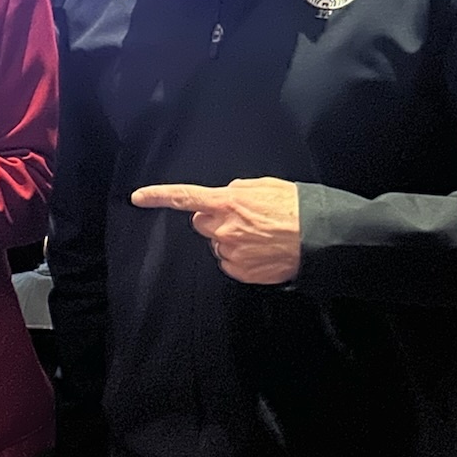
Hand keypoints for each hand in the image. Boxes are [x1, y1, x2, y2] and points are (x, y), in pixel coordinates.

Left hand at [131, 176, 301, 284]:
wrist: (318, 238)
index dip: (158, 196)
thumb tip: (226, 197)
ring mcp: (231, 253)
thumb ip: (237, 190)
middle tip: (241, 218)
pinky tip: (261, 251)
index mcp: (227, 202)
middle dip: (214, 220)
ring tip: (259, 236)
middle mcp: (223, 229)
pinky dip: (240, 257)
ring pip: (216, 244)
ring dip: (229, 239)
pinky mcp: (241, 271)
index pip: (185, 197)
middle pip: (201, 224)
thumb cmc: (296, 207)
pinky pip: (229, 262)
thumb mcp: (265, 185)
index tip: (138, 198)